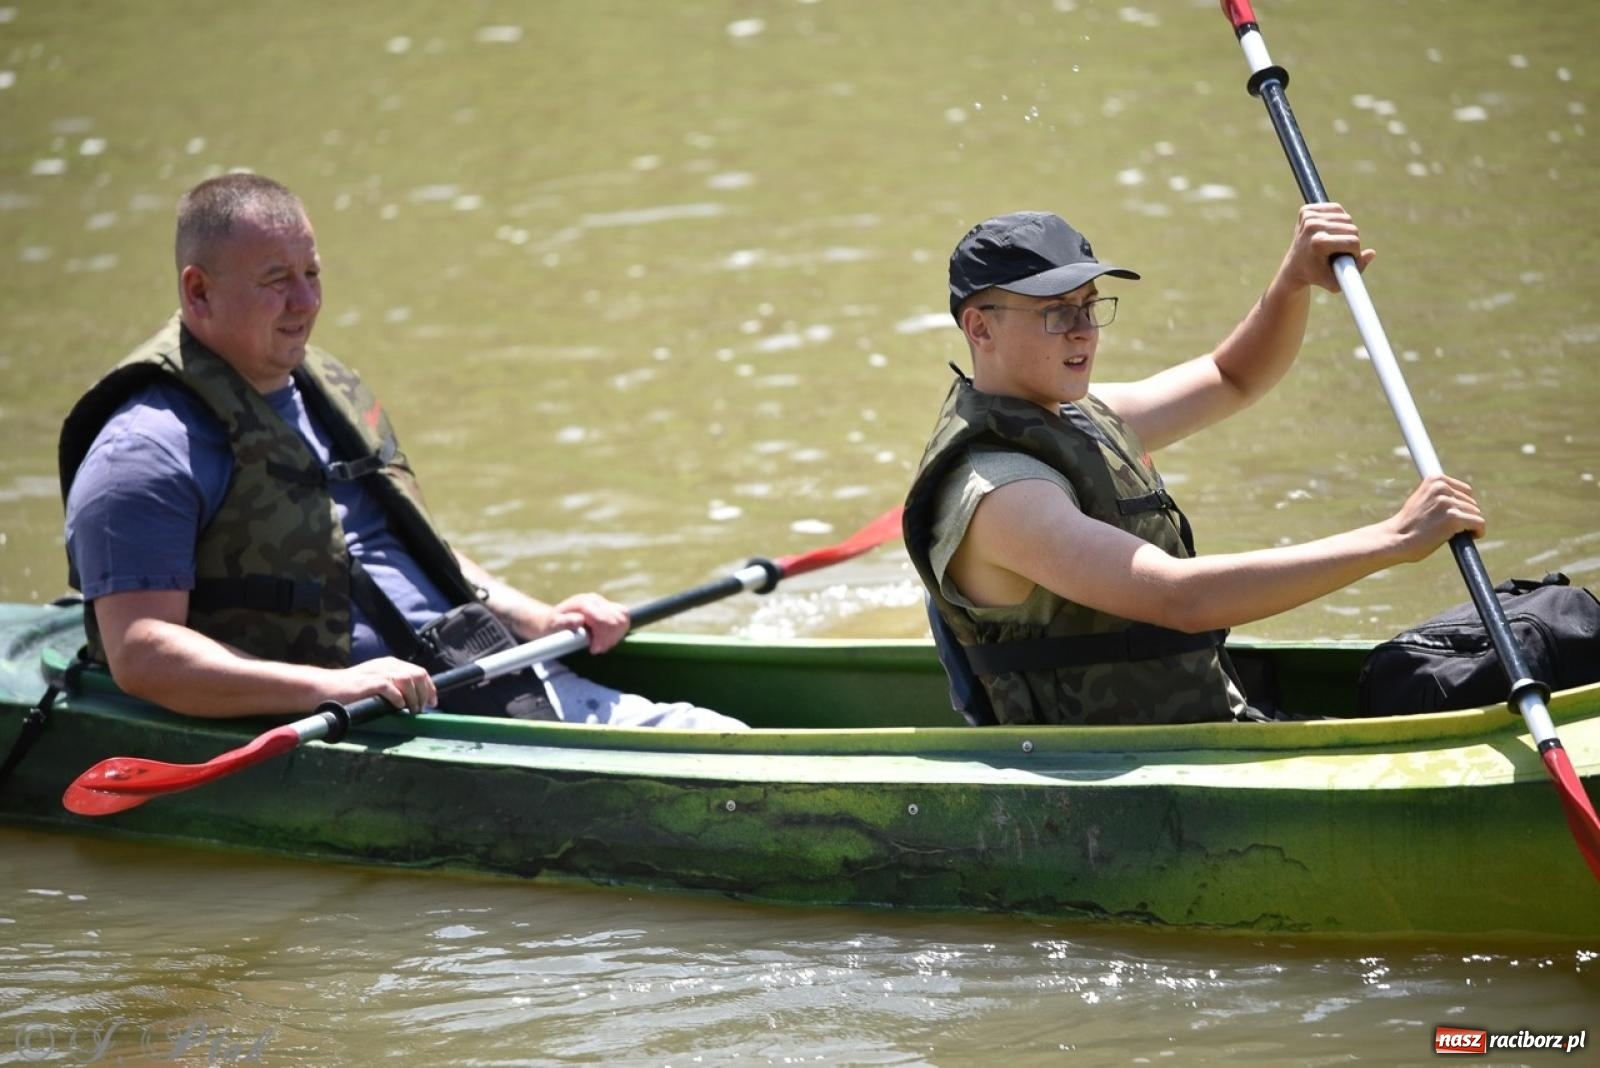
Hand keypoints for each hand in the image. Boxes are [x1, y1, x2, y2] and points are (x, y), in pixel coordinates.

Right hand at [319, 657, 436, 712]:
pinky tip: (399, 707)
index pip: (419, 671)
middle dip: (424, 693)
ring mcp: (378, 673)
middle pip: (417, 674)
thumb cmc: (352, 689)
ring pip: (408, 680)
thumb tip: (414, 700)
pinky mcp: (370, 683)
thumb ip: (394, 685)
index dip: (429, 687)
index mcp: (391, 664)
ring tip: (412, 710)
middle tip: (422, 709)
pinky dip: (399, 699)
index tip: (432, 702)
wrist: (326, 688)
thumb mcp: (377, 681)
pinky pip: (391, 688)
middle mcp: (387, 665)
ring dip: (414, 698)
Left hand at [548, 592, 631, 652]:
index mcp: (583, 603)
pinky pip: (624, 617)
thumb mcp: (553, 625)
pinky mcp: (609, 607)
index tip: (593, 650)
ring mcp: (603, 602)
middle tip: (598, 649)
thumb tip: (579, 620)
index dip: (602, 637)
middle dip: (609, 639)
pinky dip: (620, 630)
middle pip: (615, 620)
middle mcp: (595, 600)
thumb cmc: (552, 626)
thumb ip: (565, 622)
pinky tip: (609, 639)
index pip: (603, 619)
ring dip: (616, 635)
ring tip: (603, 645)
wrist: (554, 620)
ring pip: (623, 618)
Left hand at [1283, 202, 1375, 291]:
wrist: (1295, 267)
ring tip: (1333, 242)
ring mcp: (1308, 217)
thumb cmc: (1318, 276)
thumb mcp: (1337, 282)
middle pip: (1351, 228)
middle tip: (1338, 252)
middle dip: (1351, 241)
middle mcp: (1312, 227)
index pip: (1353, 241)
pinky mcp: (1306, 210)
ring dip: (1345, 230)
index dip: (1355, 253)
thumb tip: (1372, 253)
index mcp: (1318, 243)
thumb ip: (1357, 270)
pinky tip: (1329, 231)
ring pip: (1346, 218)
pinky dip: (1338, 219)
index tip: (1346, 260)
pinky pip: (1336, 209)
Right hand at [1385, 474, 1484, 561]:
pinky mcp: (1454, 518)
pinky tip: (1471, 537)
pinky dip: (1478, 531)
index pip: (1465, 491)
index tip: (1450, 517)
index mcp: (1435, 479)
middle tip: (1446, 528)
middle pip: (1472, 503)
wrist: (1395, 539)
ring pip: (1475, 514)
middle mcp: (1442, 487)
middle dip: (1464, 516)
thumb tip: (1462, 498)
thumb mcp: (1422, 500)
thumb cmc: (1408, 524)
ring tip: (1449, 533)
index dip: (1461, 506)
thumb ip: (1440, 495)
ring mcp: (1448, 502)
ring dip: (1468, 525)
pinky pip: (1479, 523)